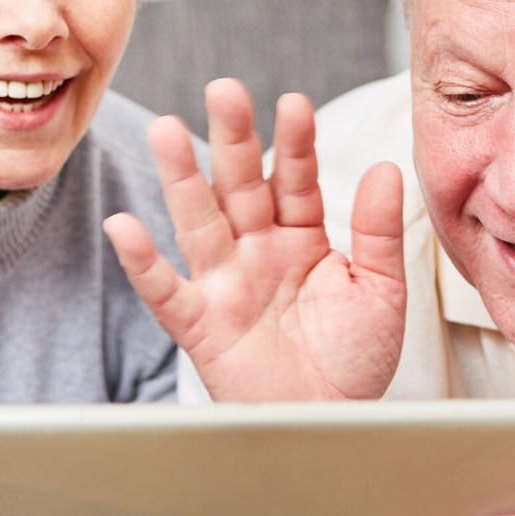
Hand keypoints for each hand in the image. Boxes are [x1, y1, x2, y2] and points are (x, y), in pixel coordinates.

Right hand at [102, 79, 407, 401]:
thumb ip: (378, 232)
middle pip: (239, 185)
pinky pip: (166, 290)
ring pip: (199, 221)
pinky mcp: (200, 324)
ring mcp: (225, 282)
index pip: (296, 178)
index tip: (294, 104)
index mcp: (301, 236)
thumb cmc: (353, 360)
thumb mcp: (380, 290)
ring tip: (167, 130)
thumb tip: (389, 169)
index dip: (296, 143)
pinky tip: (126, 227)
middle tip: (225, 91)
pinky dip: (143, 262)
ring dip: (181, 178)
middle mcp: (257, 250)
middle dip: (231, 139)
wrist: (331, 424)